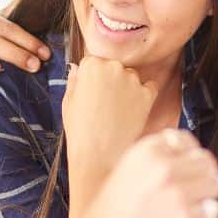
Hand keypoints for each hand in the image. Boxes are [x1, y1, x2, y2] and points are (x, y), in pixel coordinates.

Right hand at [63, 56, 157, 188]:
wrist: (98, 155)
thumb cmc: (79, 131)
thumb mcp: (68, 102)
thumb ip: (74, 81)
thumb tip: (77, 68)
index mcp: (91, 65)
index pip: (95, 63)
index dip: (93, 80)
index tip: (92, 94)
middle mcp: (113, 66)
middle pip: (114, 67)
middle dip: (111, 81)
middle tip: (105, 105)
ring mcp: (132, 80)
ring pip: (132, 77)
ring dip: (127, 89)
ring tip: (117, 113)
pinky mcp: (147, 94)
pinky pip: (149, 88)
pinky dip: (144, 97)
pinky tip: (133, 111)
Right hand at [74, 130, 217, 217]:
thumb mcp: (124, 172)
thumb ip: (156, 161)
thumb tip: (186, 158)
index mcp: (146, 152)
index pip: (186, 140)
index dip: (189, 155)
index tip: (188, 164)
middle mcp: (164, 168)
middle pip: (206, 162)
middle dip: (202, 175)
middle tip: (193, 189)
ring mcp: (178, 194)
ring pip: (215, 185)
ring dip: (205, 196)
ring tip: (186, 208)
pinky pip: (212, 211)